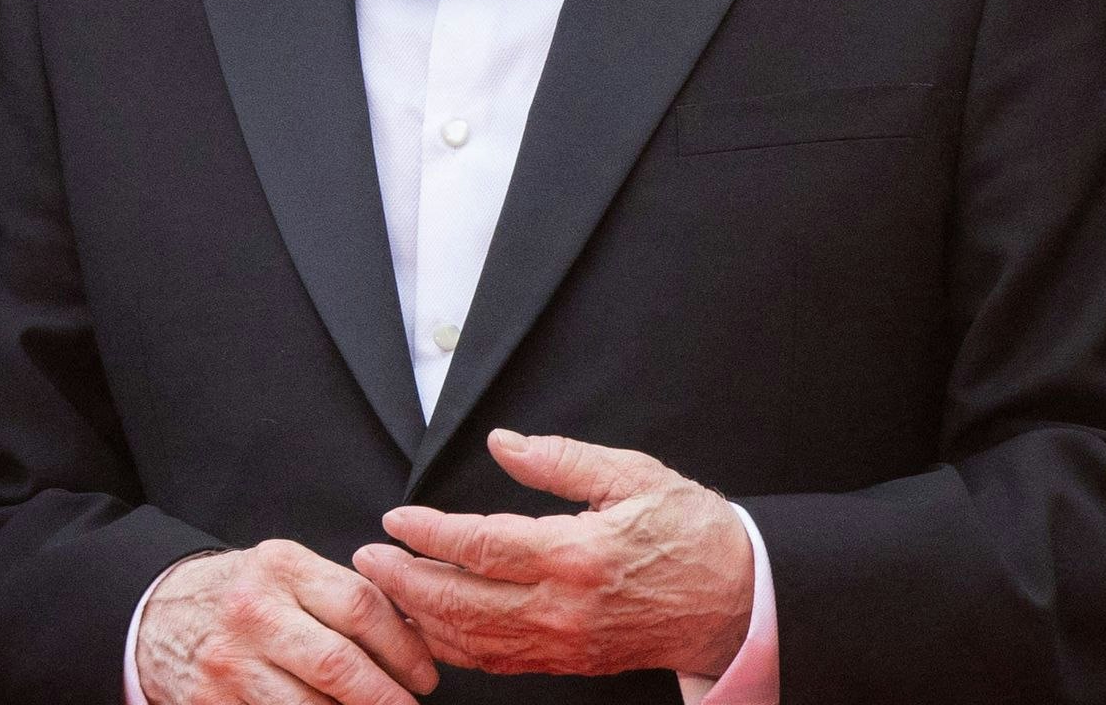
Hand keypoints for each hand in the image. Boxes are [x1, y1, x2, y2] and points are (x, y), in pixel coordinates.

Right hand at [135, 540, 440, 704]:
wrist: (157, 614)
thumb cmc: (238, 594)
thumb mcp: (284, 572)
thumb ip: (339, 595)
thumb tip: (412, 636)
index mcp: (282, 568)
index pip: (362, 606)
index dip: (404, 647)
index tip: (423, 674)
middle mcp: (254, 612)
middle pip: (338, 663)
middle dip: (385, 697)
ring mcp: (230, 662)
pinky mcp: (211, 703)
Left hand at [353, 428, 751, 678]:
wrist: (737, 600)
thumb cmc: (691, 531)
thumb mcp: (632, 475)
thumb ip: (560, 460)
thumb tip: (504, 442)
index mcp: (577, 554)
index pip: (480, 548)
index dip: (428, 536)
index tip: (395, 521)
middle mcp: (564, 607)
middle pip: (460, 604)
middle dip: (405, 582)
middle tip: (368, 558)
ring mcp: (564, 643)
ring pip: (471, 641)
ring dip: (421, 617)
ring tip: (387, 590)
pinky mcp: (569, 663)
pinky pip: (497, 661)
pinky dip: (455, 647)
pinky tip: (432, 628)